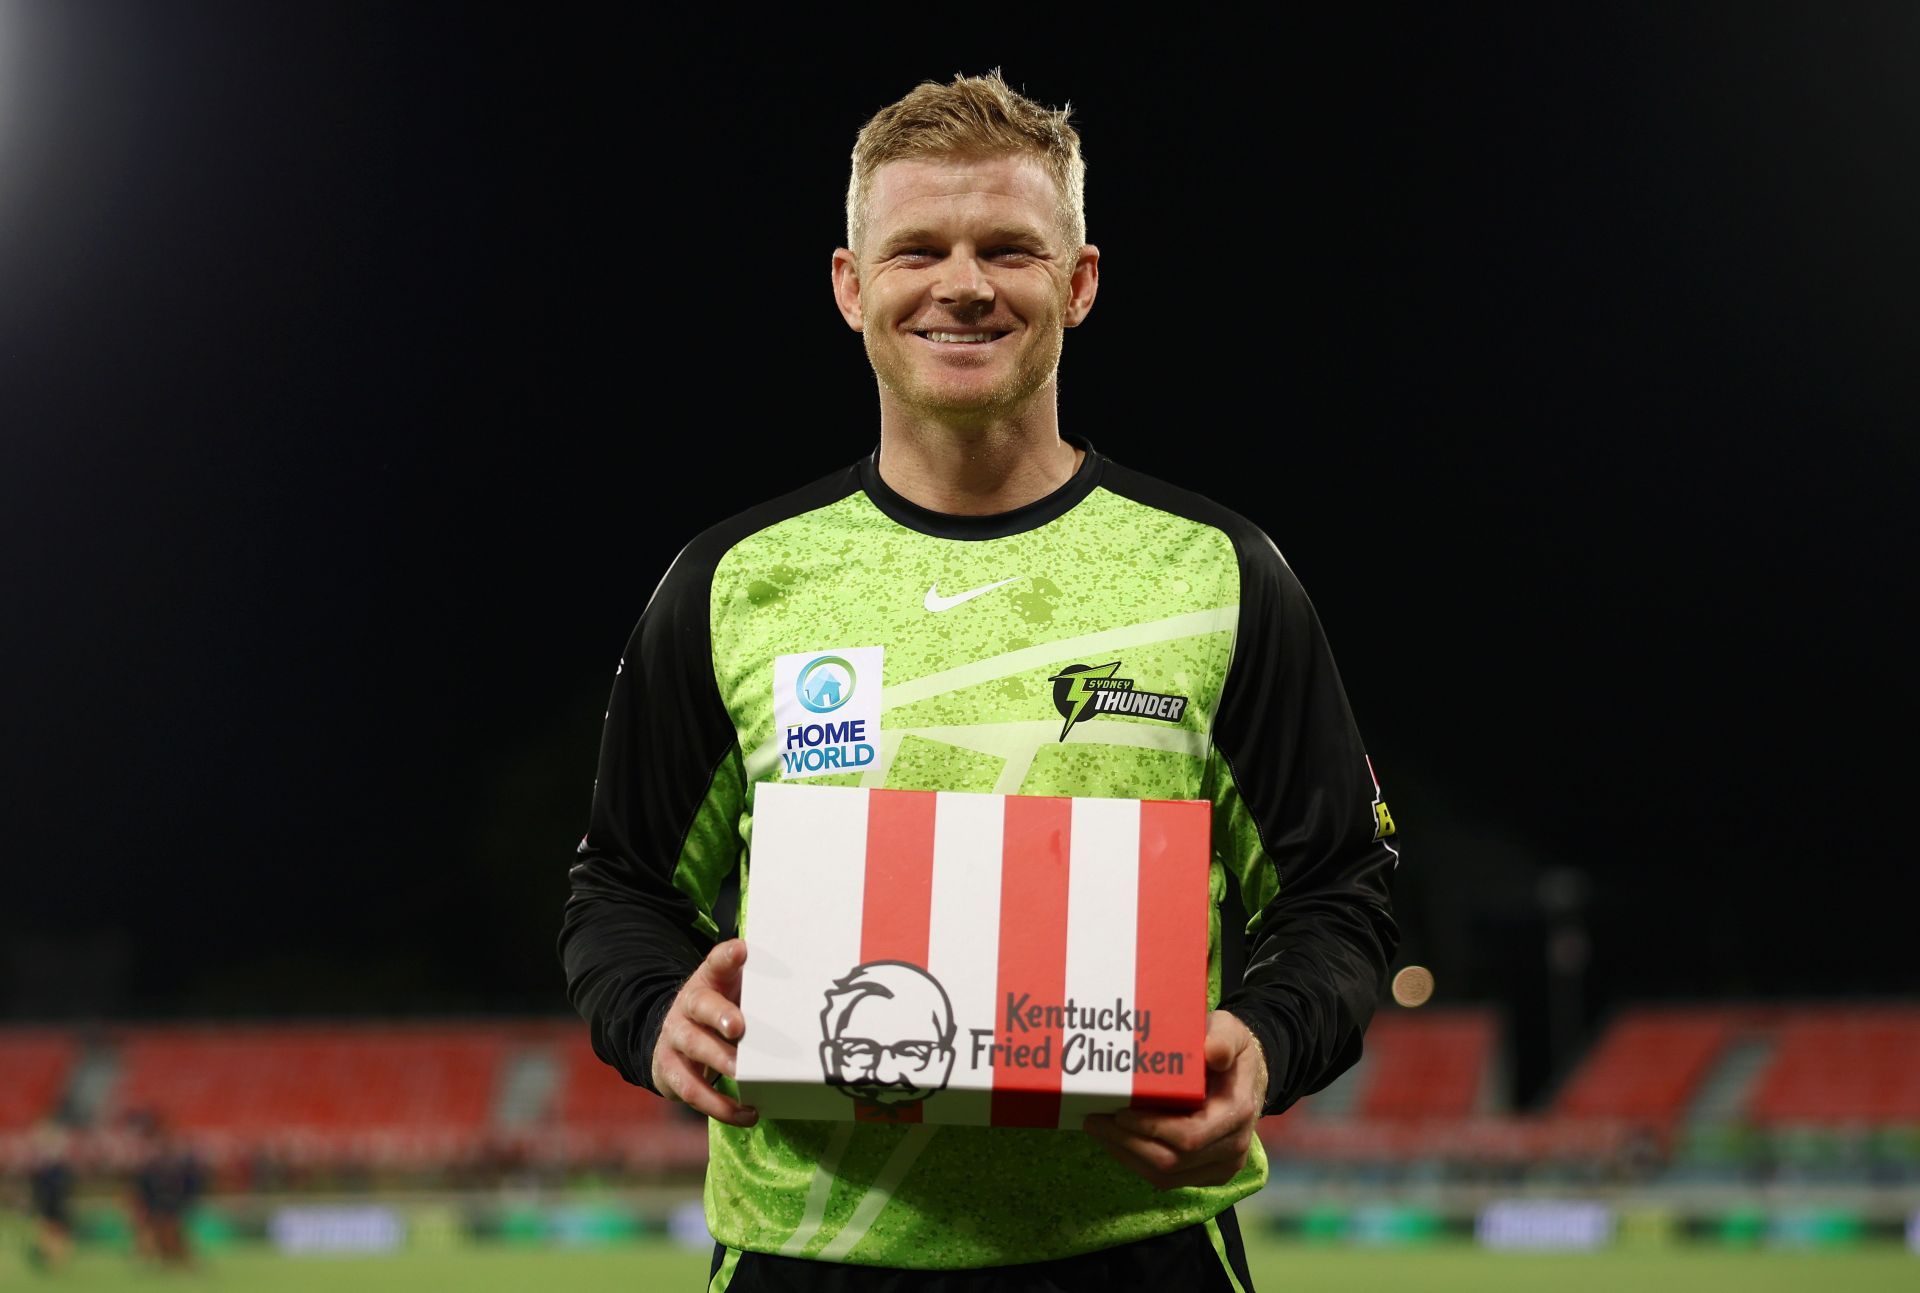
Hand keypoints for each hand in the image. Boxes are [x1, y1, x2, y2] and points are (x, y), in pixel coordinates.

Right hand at [650, 938, 758, 1127]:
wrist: (671, 1036)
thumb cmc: (718, 1011)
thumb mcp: (732, 992)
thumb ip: (756, 987)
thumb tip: (809, 982)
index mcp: (707, 981)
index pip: (716, 962)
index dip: (727, 957)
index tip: (741, 951)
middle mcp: (687, 1006)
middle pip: (700, 1005)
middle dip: (719, 1015)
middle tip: (739, 1028)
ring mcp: (675, 1038)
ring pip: (694, 1047)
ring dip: (719, 1061)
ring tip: (743, 1074)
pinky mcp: (670, 1072)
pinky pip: (693, 1091)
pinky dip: (719, 1106)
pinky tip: (747, 1113)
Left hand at [1081, 1010, 1266, 1189]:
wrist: (1246, 1075)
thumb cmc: (1229, 1048)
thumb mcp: (1229, 1030)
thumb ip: (1222, 1038)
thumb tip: (1213, 1053)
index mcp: (1237, 1113)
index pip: (1189, 1136)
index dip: (1150, 1129)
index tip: (1119, 1112)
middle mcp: (1233, 1148)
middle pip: (1171, 1161)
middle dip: (1127, 1143)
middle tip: (1093, 1120)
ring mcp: (1222, 1166)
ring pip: (1165, 1176)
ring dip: (1126, 1155)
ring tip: (1097, 1129)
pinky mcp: (1207, 1173)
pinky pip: (1167, 1178)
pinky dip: (1136, 1161)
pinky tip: (1115, 1140)